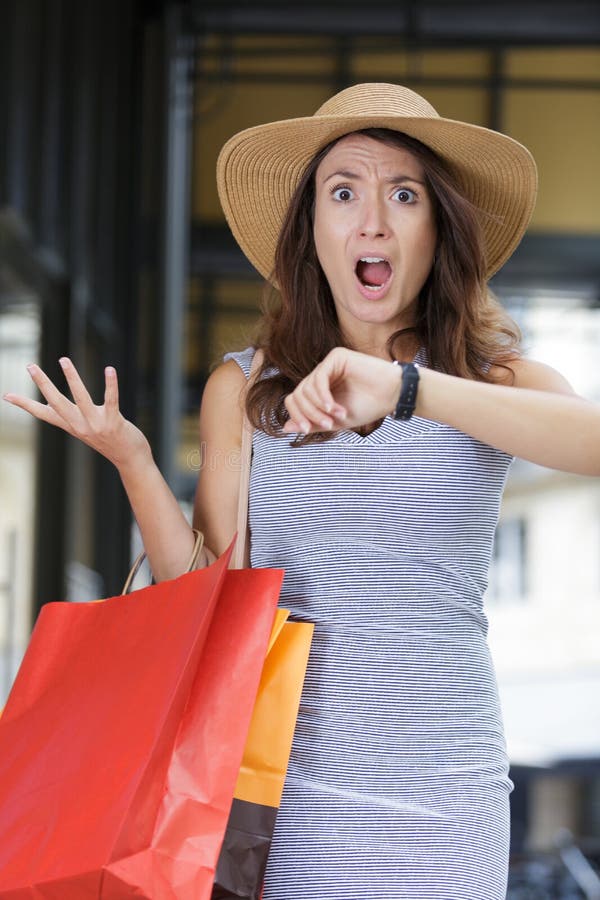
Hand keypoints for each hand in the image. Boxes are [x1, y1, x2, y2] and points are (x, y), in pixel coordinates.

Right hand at [3, 358, 151, 470]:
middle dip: (43, 384)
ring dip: (72, 378)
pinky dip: (110, 384)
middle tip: (30, 366)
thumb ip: (71, 418)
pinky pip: (111, 400)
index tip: (6, 395)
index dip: (25, 404)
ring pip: (81, 398)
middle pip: (57, 403)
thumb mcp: (85, 430)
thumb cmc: (109, 440)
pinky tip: (109, 369)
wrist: (130, 459)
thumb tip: (53, 406)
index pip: (43, 414)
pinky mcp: (114, 423)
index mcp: (71, 426)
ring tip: (63, 360)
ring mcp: (96, 425)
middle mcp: (80, 426)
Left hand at [282, 347, 401, 433]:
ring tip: (338, 415)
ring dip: (319, 407)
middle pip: (297, 394)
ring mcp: (328, 364)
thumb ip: (312, 423)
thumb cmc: (368, 407)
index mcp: (319, 389)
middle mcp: (321, 375)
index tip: (305, 430)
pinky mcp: (336, 357)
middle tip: (327, 424)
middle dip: (309, 413)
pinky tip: (333, 406)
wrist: (392, 396)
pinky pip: (319, 378)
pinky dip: (322, 395)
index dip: (296, 416)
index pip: (295, 400)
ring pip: (306, 388)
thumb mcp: (336, 421)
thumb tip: (285, 427)